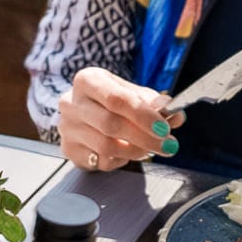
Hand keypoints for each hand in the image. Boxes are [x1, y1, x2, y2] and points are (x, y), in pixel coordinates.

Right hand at [58, 67, 183, 170]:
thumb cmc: (111, 101)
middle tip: (168, 145)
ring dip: (136, 151)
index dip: (143, 115)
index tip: (164, 127)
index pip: (117, 99)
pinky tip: (127, 153)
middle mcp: (71, 103)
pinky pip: (100, 161)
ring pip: (106, 146)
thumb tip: (173, 114)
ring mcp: (67, 128)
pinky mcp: (69, 149)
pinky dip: (120, 160)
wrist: (84, 113)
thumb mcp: (131, 93)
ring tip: (151, 149)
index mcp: (88, 81)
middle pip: (111, 124)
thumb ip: (152, 103)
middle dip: (145, 137)